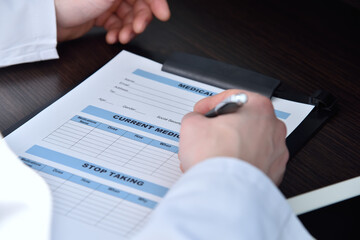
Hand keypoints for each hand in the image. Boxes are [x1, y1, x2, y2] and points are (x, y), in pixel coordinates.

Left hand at [55, 0, 169, 43]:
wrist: (50, 18)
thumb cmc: (73, 0)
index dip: (156, 3)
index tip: (163, 15)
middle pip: (139, 5)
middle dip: (140, 20)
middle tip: (137, 29)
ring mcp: (107, 3)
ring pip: (129, 18)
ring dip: (128, 30)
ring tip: (122, 37)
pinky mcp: (100, 15)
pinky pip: (117, 25)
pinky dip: (117, 33)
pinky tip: (112, 37)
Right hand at [179, 89, 288, 184]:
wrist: (224, 192)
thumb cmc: (216, 157)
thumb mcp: (192, 124)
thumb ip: (195, 117)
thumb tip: (196, 122)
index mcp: (259, 109)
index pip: (232, 97)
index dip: (211, 103)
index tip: (202, 111)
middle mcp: (273, 129)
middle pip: (243, 121)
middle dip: (222, 127)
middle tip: (206, 133)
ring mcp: (276, 153)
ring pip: (249, 142)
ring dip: (230, 145)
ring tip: (211, 154)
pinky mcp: (273, 173)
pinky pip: (253, 162)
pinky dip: (239, 162)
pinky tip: (222, 167)